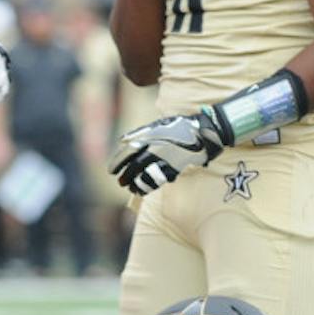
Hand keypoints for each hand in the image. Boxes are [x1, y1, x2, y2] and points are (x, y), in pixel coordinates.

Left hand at [108, 109, 225, 194]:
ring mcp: (165, 159)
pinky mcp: (174, 168)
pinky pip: (158, 180)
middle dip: (125, 176)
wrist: (202, 133)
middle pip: (134, 166)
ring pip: (145, 176)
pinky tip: (143, 189)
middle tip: (120, 182)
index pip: (128, 151)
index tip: (111, 171)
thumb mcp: (158, 125)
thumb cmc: (179, 127)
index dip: (117, 162)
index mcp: (150, 136)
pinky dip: (148, 186)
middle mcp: (156, 148)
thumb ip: (140, 133)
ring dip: (136, 184)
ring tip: (131, 188)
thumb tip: (122, 140)